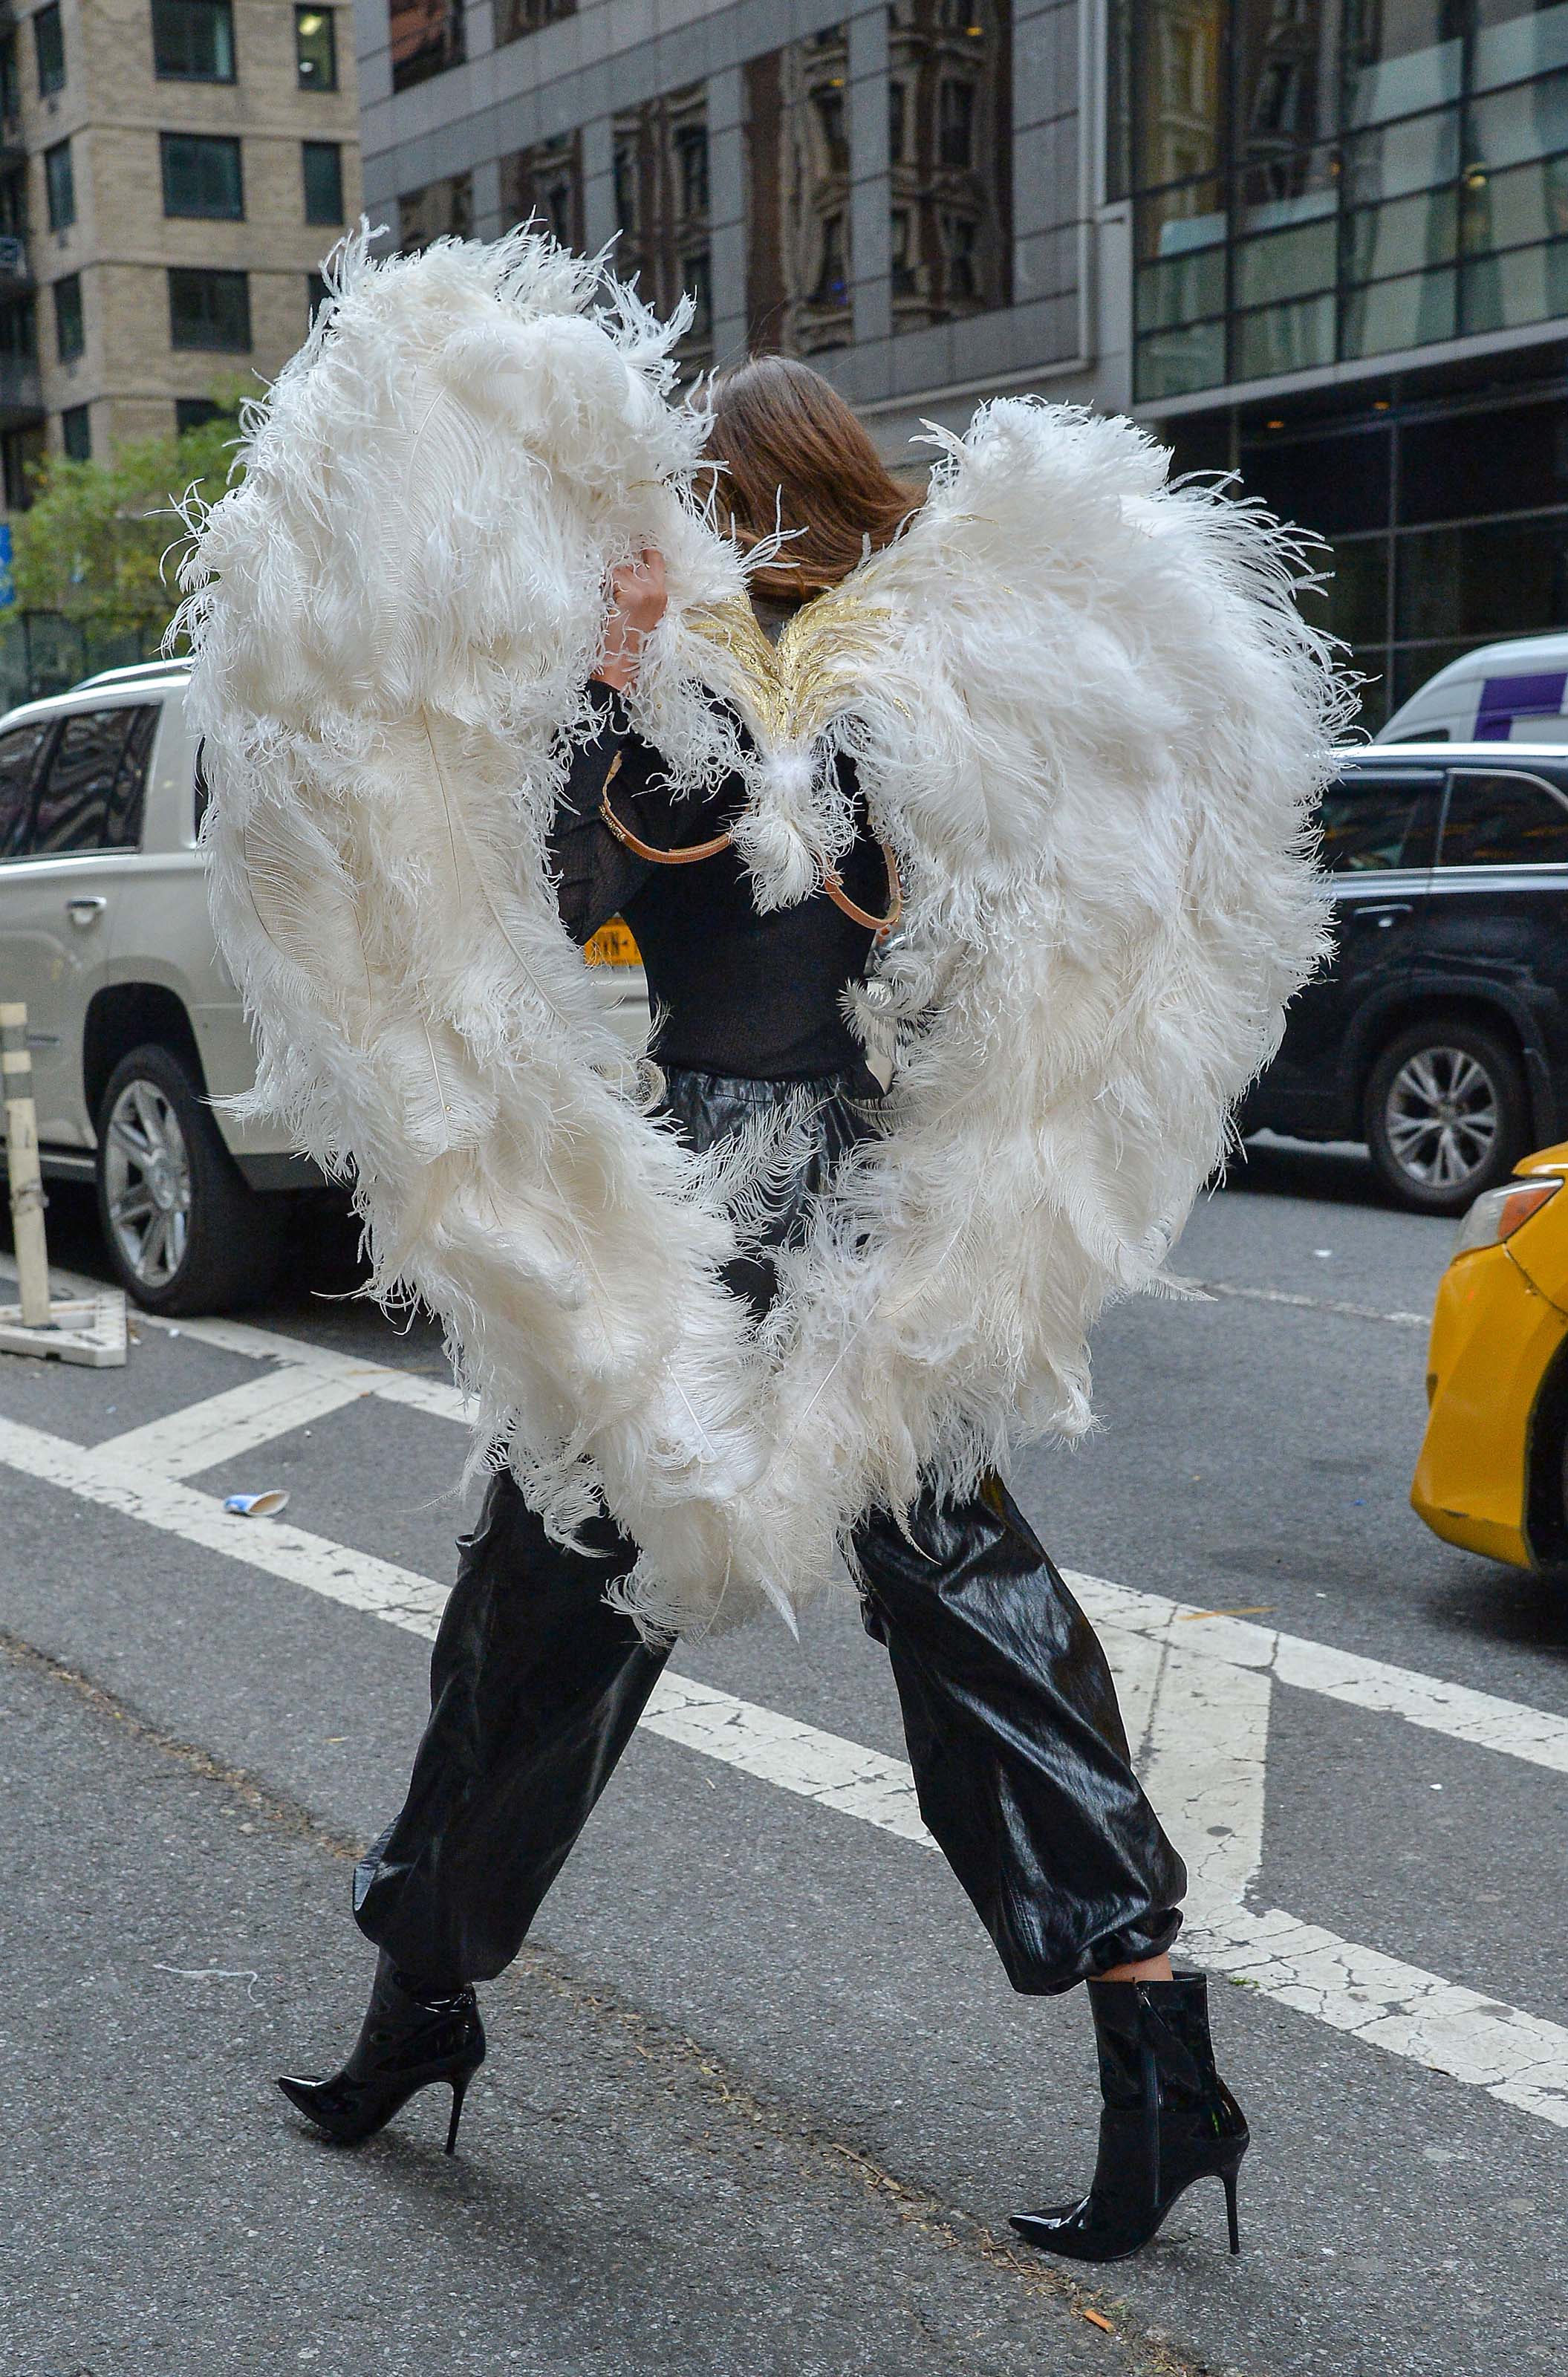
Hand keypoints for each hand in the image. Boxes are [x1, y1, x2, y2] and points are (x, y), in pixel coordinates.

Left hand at [596, 548, 667, 691]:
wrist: (622, 666)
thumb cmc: (625, 644)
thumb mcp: (641, 615)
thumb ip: (640, 592)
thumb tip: (624, 571)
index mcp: (662, 596)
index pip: (655, 558)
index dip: (641, 552)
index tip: (626, 554)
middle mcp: (657, 591)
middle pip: (633, 561)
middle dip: (618, 570)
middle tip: (611, 590)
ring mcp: (645, 592)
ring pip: (620, 568)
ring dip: (609, 579)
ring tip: (608, 600)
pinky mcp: (632, 596)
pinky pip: (612, 576)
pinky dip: (604, 585)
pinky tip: (606, 600)